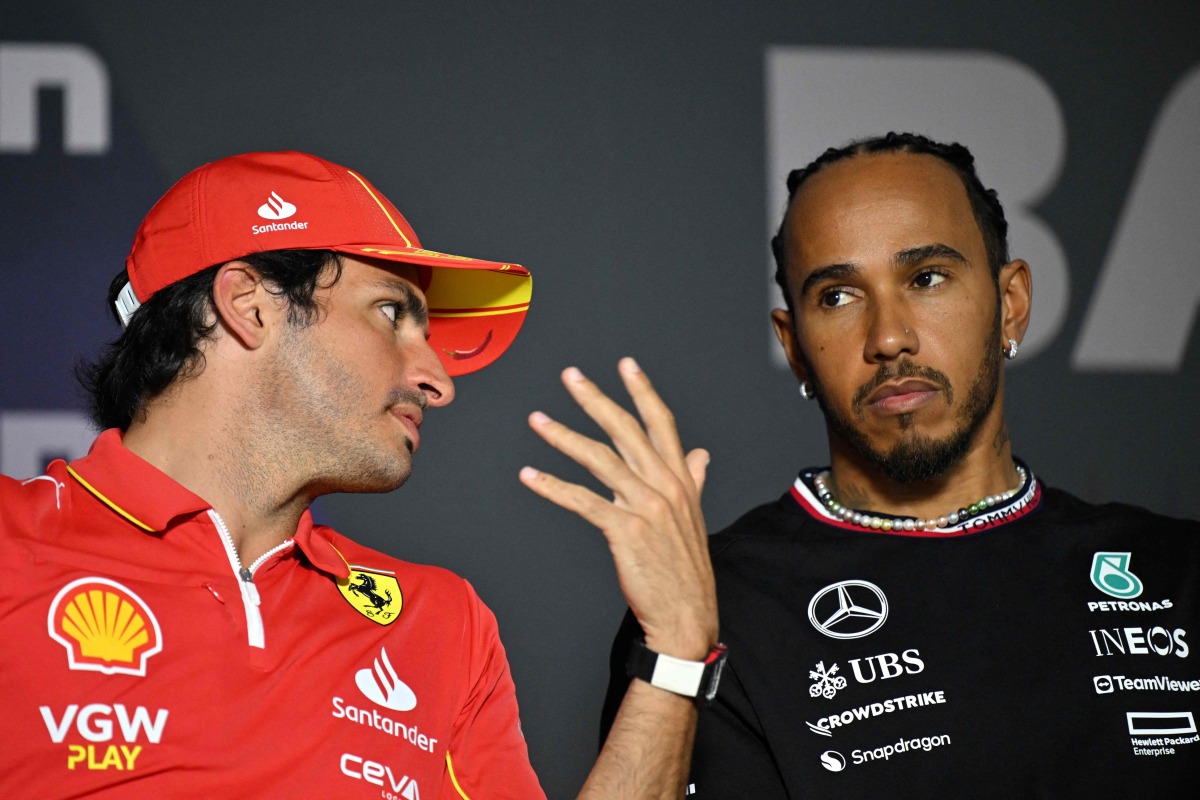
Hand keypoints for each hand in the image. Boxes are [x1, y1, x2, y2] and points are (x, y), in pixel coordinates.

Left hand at [520, 358, 716, 659]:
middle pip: (626, 430)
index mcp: (681, 479)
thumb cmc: (686, 569)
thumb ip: (695, 481)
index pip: (661, 424)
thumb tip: (701, 454)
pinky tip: (530, 476)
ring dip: (563, 437)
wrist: (687, 615)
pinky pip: (582, 500)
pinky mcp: (624, 530)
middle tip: (570, 376)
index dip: (643, 391)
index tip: (626, 365)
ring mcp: (646, 506)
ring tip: (537, 420)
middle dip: (596, 399)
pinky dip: (552, 486)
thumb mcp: (694, 518)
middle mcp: (665, 486)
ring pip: (599, 459)